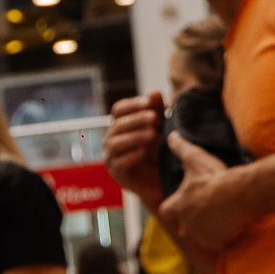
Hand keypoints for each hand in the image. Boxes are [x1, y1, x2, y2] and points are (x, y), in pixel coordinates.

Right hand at [104, 92, 168, 209]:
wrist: (163, 181)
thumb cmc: (160, 151)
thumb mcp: (161, 128)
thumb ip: (157, 110)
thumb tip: (154, 92)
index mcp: (120, 125)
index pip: (119, 110)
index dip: (132, 104)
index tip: (149, 102)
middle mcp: (112, 139)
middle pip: (117, 124)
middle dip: (136, 119)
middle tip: (154, 117)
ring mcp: (112, 157)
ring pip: (116, 143)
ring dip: (134, 136)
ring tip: (152, 133)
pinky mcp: (117, 174)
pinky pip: (119, 162)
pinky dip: (131, 155)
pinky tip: (143, 151)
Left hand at [160, 135, 256, 255]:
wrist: (239, 194)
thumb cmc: (215, 177)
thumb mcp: (196, 158)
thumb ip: (181, 148)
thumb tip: (171, 136)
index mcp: (177, 206)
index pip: (167, 210)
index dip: (174, 206)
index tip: (184, 201)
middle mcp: (186, 225)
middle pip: (184, 226)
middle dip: (193, 220)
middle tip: (208, 209)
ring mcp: (202, 236)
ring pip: (202, 235)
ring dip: (209, 229)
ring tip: (222, 216)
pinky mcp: (218, 243)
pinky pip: (219, 242)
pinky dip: (224, 236)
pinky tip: (233, 224)